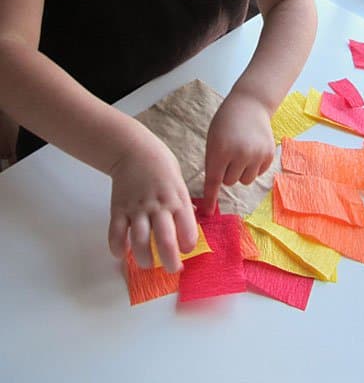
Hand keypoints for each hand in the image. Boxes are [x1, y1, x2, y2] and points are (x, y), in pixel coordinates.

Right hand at [107, 133, 197, 271]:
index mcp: (177, 199)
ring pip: (139, 240)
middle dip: (170, 261)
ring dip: (144, 258)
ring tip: (148, 265)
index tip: (186, 251)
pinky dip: (117, 247)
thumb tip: (187, 231)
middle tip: (173, 270)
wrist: (134, 150)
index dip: (189, 245)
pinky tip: (120, 255)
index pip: (187, 229)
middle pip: (165, 240)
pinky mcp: (118, 208)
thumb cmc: (163, 167)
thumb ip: (183, 207)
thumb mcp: (180, 184)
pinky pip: (116, 232)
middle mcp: (158, 206)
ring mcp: (136, 208)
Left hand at [204, 90, 274, 213]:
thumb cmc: (225, 122)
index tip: (208, 212)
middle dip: (227, 173)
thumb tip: (213, 189)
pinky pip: (257, 174)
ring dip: (241, 172)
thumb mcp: (212, 140)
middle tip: (228, 156)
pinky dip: (253, 167)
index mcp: (220, 149)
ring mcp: (256, 155)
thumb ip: (213, 163)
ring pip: (245, 180)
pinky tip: (252, 151)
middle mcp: (240, 154)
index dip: (210, 198)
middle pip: (230, 182)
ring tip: (240, 154)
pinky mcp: (269, 155)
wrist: (250, 105)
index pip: (213, 180)